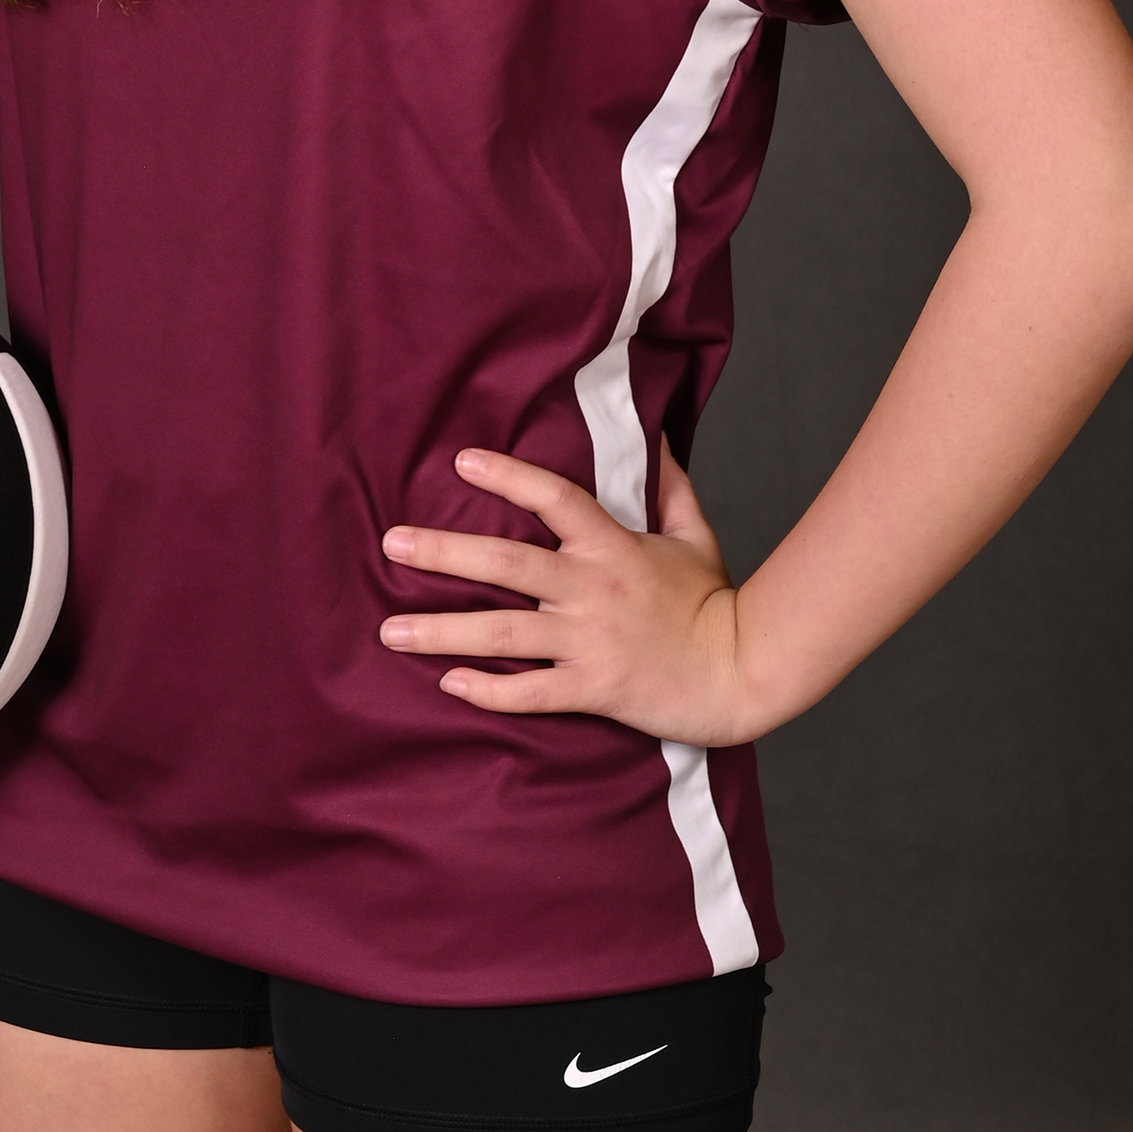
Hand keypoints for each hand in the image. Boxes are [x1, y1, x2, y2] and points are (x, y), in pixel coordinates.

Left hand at [379, 441, 757, 747]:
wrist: (742, 671)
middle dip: (444, 551)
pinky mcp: (595, 689)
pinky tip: (448, 685)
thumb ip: (670, 487)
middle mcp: (592, 588)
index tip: (460, 462)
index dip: (507, 476)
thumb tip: (657, 438)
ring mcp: (590, 641)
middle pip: (506, 562)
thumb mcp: (695, 535)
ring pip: (502, 633)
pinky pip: (531, 694)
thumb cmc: (715, 603)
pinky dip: (488, 691)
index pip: (553, 497)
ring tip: (389, 630)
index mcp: (612, 545)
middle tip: (392, 543)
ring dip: (442, 632)